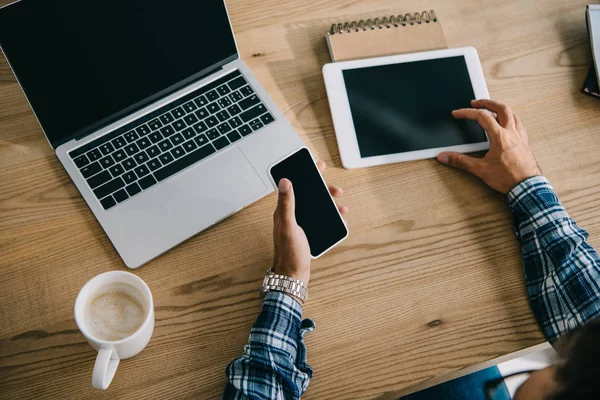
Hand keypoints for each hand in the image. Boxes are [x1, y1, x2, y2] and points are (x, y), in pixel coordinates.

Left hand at [273, 161, 347, 285]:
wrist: (293, 276)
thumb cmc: (288, 253)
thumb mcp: (288, 226)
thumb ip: (286, 204)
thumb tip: (285, 181)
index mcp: (284, 211)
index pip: (294, 186)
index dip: (305, 174)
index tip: (316, 166)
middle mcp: (291, 215)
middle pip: (308, 195)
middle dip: (323, 190)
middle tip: (336, 189)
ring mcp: (300, 224)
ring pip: (317, 207)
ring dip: (329, 203)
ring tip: (341, 205)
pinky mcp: (307, 232)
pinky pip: (321, 219)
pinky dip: (331, 216)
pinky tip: (339, 219)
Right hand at [437, 99, 541, 193]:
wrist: (527, 187)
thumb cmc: (507, 178)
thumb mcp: (480, 169)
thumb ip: (461, 161)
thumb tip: (444, 156)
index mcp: (500, 136)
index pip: (482, 117)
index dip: (467, 113)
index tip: (457, 113)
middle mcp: (511, 133)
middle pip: (501, 108)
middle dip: (487, 103)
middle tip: (476, 103)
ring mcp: (520, 137)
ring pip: (512, 114)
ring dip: (501, 109)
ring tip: (492, 109)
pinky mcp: (525, 143)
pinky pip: (519, 124)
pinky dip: (511, 119)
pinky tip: (508, 124)